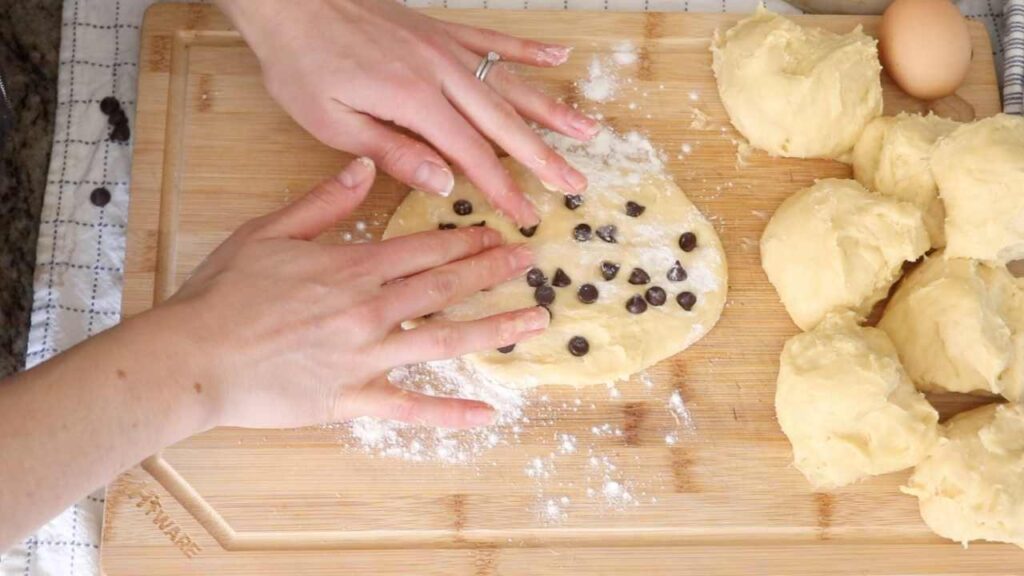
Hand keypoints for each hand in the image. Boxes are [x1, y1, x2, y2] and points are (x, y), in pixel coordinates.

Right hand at [166, 158, 548, 428]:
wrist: (195, 356)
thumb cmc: (224, 293)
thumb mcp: (268, 231)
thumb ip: (323, 201)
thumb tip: (364, 166)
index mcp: (351, 268)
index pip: (424, 249)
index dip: (466, 241)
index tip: (498, 235)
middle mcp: (369, 309)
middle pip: (444, 287)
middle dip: (493, 273)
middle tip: (531, 264)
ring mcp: (365, 357)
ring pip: (443, 340)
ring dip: (493, 329)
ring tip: (535, 322)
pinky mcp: (352, 399)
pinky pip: (410, 408)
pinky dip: (449, 413)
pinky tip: (487, 413)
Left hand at [216, 0, 598, 226]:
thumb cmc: (301, 61)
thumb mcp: (332, 120)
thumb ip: (392, 151)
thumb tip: (443, 183)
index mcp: (414, 100)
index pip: (471, 155)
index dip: (502, 189)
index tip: (527, 215)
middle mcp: (440, 72)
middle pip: (504, 123)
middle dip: (543, 157)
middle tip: (576, 184)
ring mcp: (444, 47)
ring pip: (510, 83)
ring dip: (551, 109)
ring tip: (587, 132)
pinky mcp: (440, 29)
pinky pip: (494, 39)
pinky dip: (528, 49)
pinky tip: (559, 55)